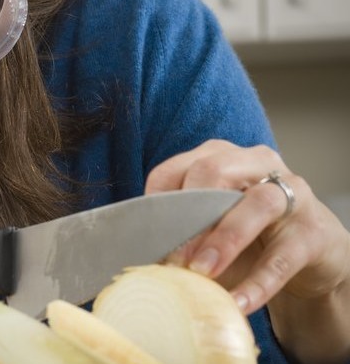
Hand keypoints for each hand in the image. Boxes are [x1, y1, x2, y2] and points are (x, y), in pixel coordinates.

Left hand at [146, 139, 349, 314]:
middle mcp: (256, 163)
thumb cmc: (246, 233)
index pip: (176, 168)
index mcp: (219, 156)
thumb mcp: (210, 222)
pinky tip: (238, 302)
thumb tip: (144, 260)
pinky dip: (258, 283)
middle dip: (188, 214)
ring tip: (202, 272)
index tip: (145, 238)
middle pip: (214, 170)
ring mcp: (292, 193)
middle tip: (173, 257)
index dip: (156, 202)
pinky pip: (283, 257)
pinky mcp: (313, 231)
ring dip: (225, 239)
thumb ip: (181, 230)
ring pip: (258, 204)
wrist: (309, 251)